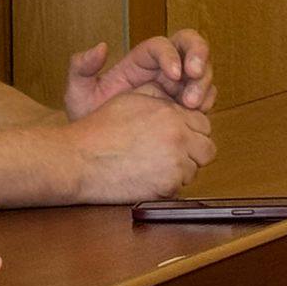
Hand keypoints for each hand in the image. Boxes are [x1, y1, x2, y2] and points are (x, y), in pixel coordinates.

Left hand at [64, 29, 215, 119]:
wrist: (99, 149)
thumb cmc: (88, 117)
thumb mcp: (78, 92)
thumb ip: (81, 67)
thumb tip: (100, 47)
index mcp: (139, 61)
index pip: (161, 45)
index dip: (171, 54)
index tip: (173, 73)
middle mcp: (161, 69)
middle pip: (189, 46)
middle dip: (198, 56)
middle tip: (194, 75)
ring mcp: (177, 87)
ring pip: (202, 71)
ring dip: (203, 83)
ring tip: (194, 104)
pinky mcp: (185, 107)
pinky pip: (205, 97)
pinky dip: (207, 101)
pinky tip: (197, 114)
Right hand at [67, 91, 215, 202]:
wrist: (79, 159)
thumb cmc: (97, 131)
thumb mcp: (128, 100)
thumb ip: (158, 99)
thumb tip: (175, 100)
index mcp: (169, 113)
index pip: (203, 124)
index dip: (189, 132)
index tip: (175, 139)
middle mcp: (177, 135)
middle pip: (207, 148)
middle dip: (192, 153)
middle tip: (169, 156)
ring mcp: (175, 161)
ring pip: (195, 169)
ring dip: (180, 170)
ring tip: (152, 166)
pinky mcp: (168, 185)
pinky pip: (180, 187)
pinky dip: (166, 185)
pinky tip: (145, 178)